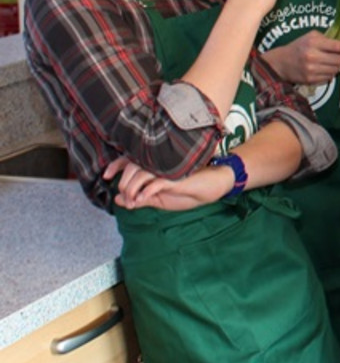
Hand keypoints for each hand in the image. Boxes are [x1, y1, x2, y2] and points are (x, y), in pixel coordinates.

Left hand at [107, 156, 229, 211]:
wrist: (211, 189)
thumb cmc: (187, 192)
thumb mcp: (159, 200)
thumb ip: (139, 198)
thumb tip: (117, 199)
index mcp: (153, 166)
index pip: (130, 159)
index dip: (115, 165)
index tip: (105, 176)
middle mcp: (158, 163)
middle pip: (131, 166)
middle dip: (124, 183)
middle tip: (125, 199)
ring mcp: (167, 168)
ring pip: (141, 173)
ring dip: (133, 189)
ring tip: (134, 202)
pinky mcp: (177, 176)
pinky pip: (157, 181)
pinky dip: (146, 191)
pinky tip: (142, 198)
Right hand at [261, 31, 339, 84]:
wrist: (282, 62)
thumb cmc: (299, 47)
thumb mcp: (311, 36)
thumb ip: (327, 38)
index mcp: (313, 42)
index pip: (338, 47)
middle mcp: (312, 56)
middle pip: (339, 60)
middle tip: (337, 56)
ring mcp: (311, 69)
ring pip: (336, 70)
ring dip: (335, 66)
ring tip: (329, 63)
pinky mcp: (311, 80)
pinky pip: (329, 78)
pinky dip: (329, 74)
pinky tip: (323, 69)